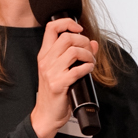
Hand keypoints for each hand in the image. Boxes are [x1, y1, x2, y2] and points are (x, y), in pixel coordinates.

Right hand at [31, 17, 98, 137]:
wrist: (46, 114)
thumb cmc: (54, 93)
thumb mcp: (61, 71)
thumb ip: (75, 55)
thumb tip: (93, 44)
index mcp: (44, 55)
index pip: (51, 28)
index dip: (67, 23)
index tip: (79, 29)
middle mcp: (46, 61)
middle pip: (67, 37)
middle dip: (84, 42)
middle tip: (89, 51)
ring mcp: (51, 72)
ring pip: (74, 51)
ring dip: (88, 55)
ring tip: (90, 62)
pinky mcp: (58, 84)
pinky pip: (78, 69)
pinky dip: (88, 67)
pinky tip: (89, 70)